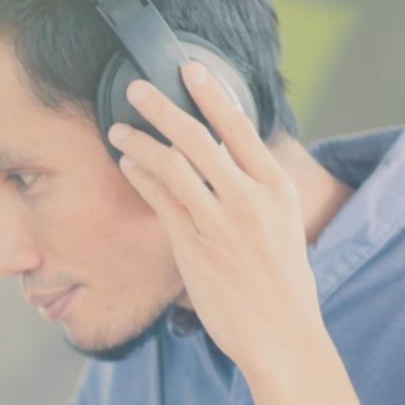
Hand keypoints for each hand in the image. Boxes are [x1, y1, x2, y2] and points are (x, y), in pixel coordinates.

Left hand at [107, 61, 322, 370]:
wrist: (282, 333)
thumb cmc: (282, 281)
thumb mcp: (285, 223)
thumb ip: (259, 188)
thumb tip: (237, 155)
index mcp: (277, 188)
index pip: (240, 127)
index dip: (211, 94)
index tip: (190, 71)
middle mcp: (250, 199)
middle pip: (198, 137)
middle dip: (162, 106)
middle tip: (137, 88)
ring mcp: (220, 223)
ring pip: (172, 165)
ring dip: (140, 141)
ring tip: (119, 129)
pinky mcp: (194, 247)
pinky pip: (160, 199)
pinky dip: (141, 175)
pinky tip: (128, 163)